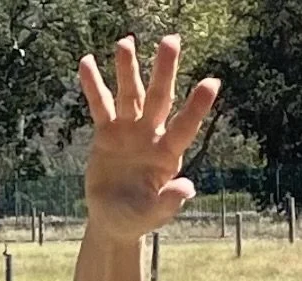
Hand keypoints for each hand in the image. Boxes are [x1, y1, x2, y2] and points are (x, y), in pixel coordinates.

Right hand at [78, 35, 218, 243]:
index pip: (185, 125)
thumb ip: (169, 201)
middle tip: (171, 40)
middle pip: (160, 97)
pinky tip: (88, 62)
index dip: (198, 105)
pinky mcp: (106, 134)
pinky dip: (93, 85)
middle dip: (164, 69)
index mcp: (167, 156)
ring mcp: (129, 132)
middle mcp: (151, 137)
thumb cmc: (137, 220)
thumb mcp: (153, 215)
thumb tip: (189, 187)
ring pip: (130, 94)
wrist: (113, 220)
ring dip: (129, 69)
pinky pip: (100, 105)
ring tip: (126, 42)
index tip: (213, 81)